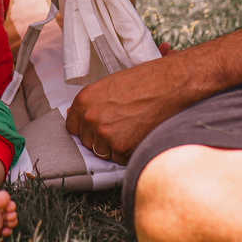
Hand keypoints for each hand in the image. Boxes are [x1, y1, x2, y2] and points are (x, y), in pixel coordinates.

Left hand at [65, 52, 205, 163]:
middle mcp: (90, 118)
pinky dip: (129, 152)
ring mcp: (104, 134)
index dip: (87, 130)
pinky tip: (139, 135)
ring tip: (132, 129)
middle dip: (102, 139)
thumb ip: (91, 104)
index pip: (73, 128)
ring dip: (115, 147)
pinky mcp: (121, 147)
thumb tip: (76, 116)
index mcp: (83, 101)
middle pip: (88, 142)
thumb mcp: (107, 86)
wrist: (168, 85)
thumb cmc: (142, 82)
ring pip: (102, 153)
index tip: (99, 128)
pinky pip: (119, 159)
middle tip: (122, 126)